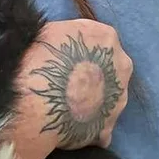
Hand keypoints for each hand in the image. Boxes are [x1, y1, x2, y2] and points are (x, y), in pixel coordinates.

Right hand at [6, 19, 131, 158]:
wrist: (37, 100)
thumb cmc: (37, 58)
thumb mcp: (47, 33)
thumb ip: (64, 37)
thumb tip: (60, 44)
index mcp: (105, 38)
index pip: (97, 39)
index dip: (78, 49)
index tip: (62, 56)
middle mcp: (121, 65)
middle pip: (109, 67)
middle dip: (91, 74)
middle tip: (64, 80)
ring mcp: (119, 98)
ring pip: (108, 97)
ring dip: (90, 100)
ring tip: (63, 106)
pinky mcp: (108, 126)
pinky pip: (99, 126)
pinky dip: (87, 125)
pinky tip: (67, 126)